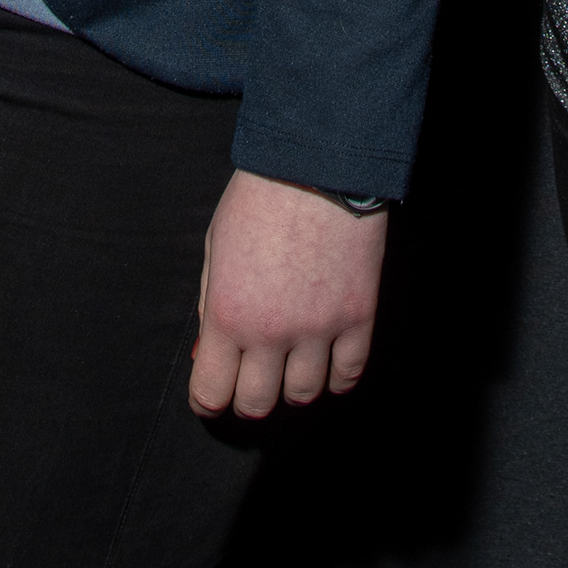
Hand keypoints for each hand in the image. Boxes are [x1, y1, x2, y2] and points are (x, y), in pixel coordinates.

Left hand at [190, 169, 387, 420]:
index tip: (215, 391)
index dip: (209, 399)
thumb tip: (211, 351)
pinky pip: (348, 375)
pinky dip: (337, 375)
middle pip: (257, 404)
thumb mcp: (216, 247)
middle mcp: (270, 331)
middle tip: (254, 375)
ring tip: (294, 360)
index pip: (211, 393)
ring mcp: (318, 328)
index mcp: (227, 314)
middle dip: (250, 395)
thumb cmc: (259, 198)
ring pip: (304, 395)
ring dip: (294, 384)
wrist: (316, 163)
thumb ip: (211, 304)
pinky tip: (328, 358)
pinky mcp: (358, 317)